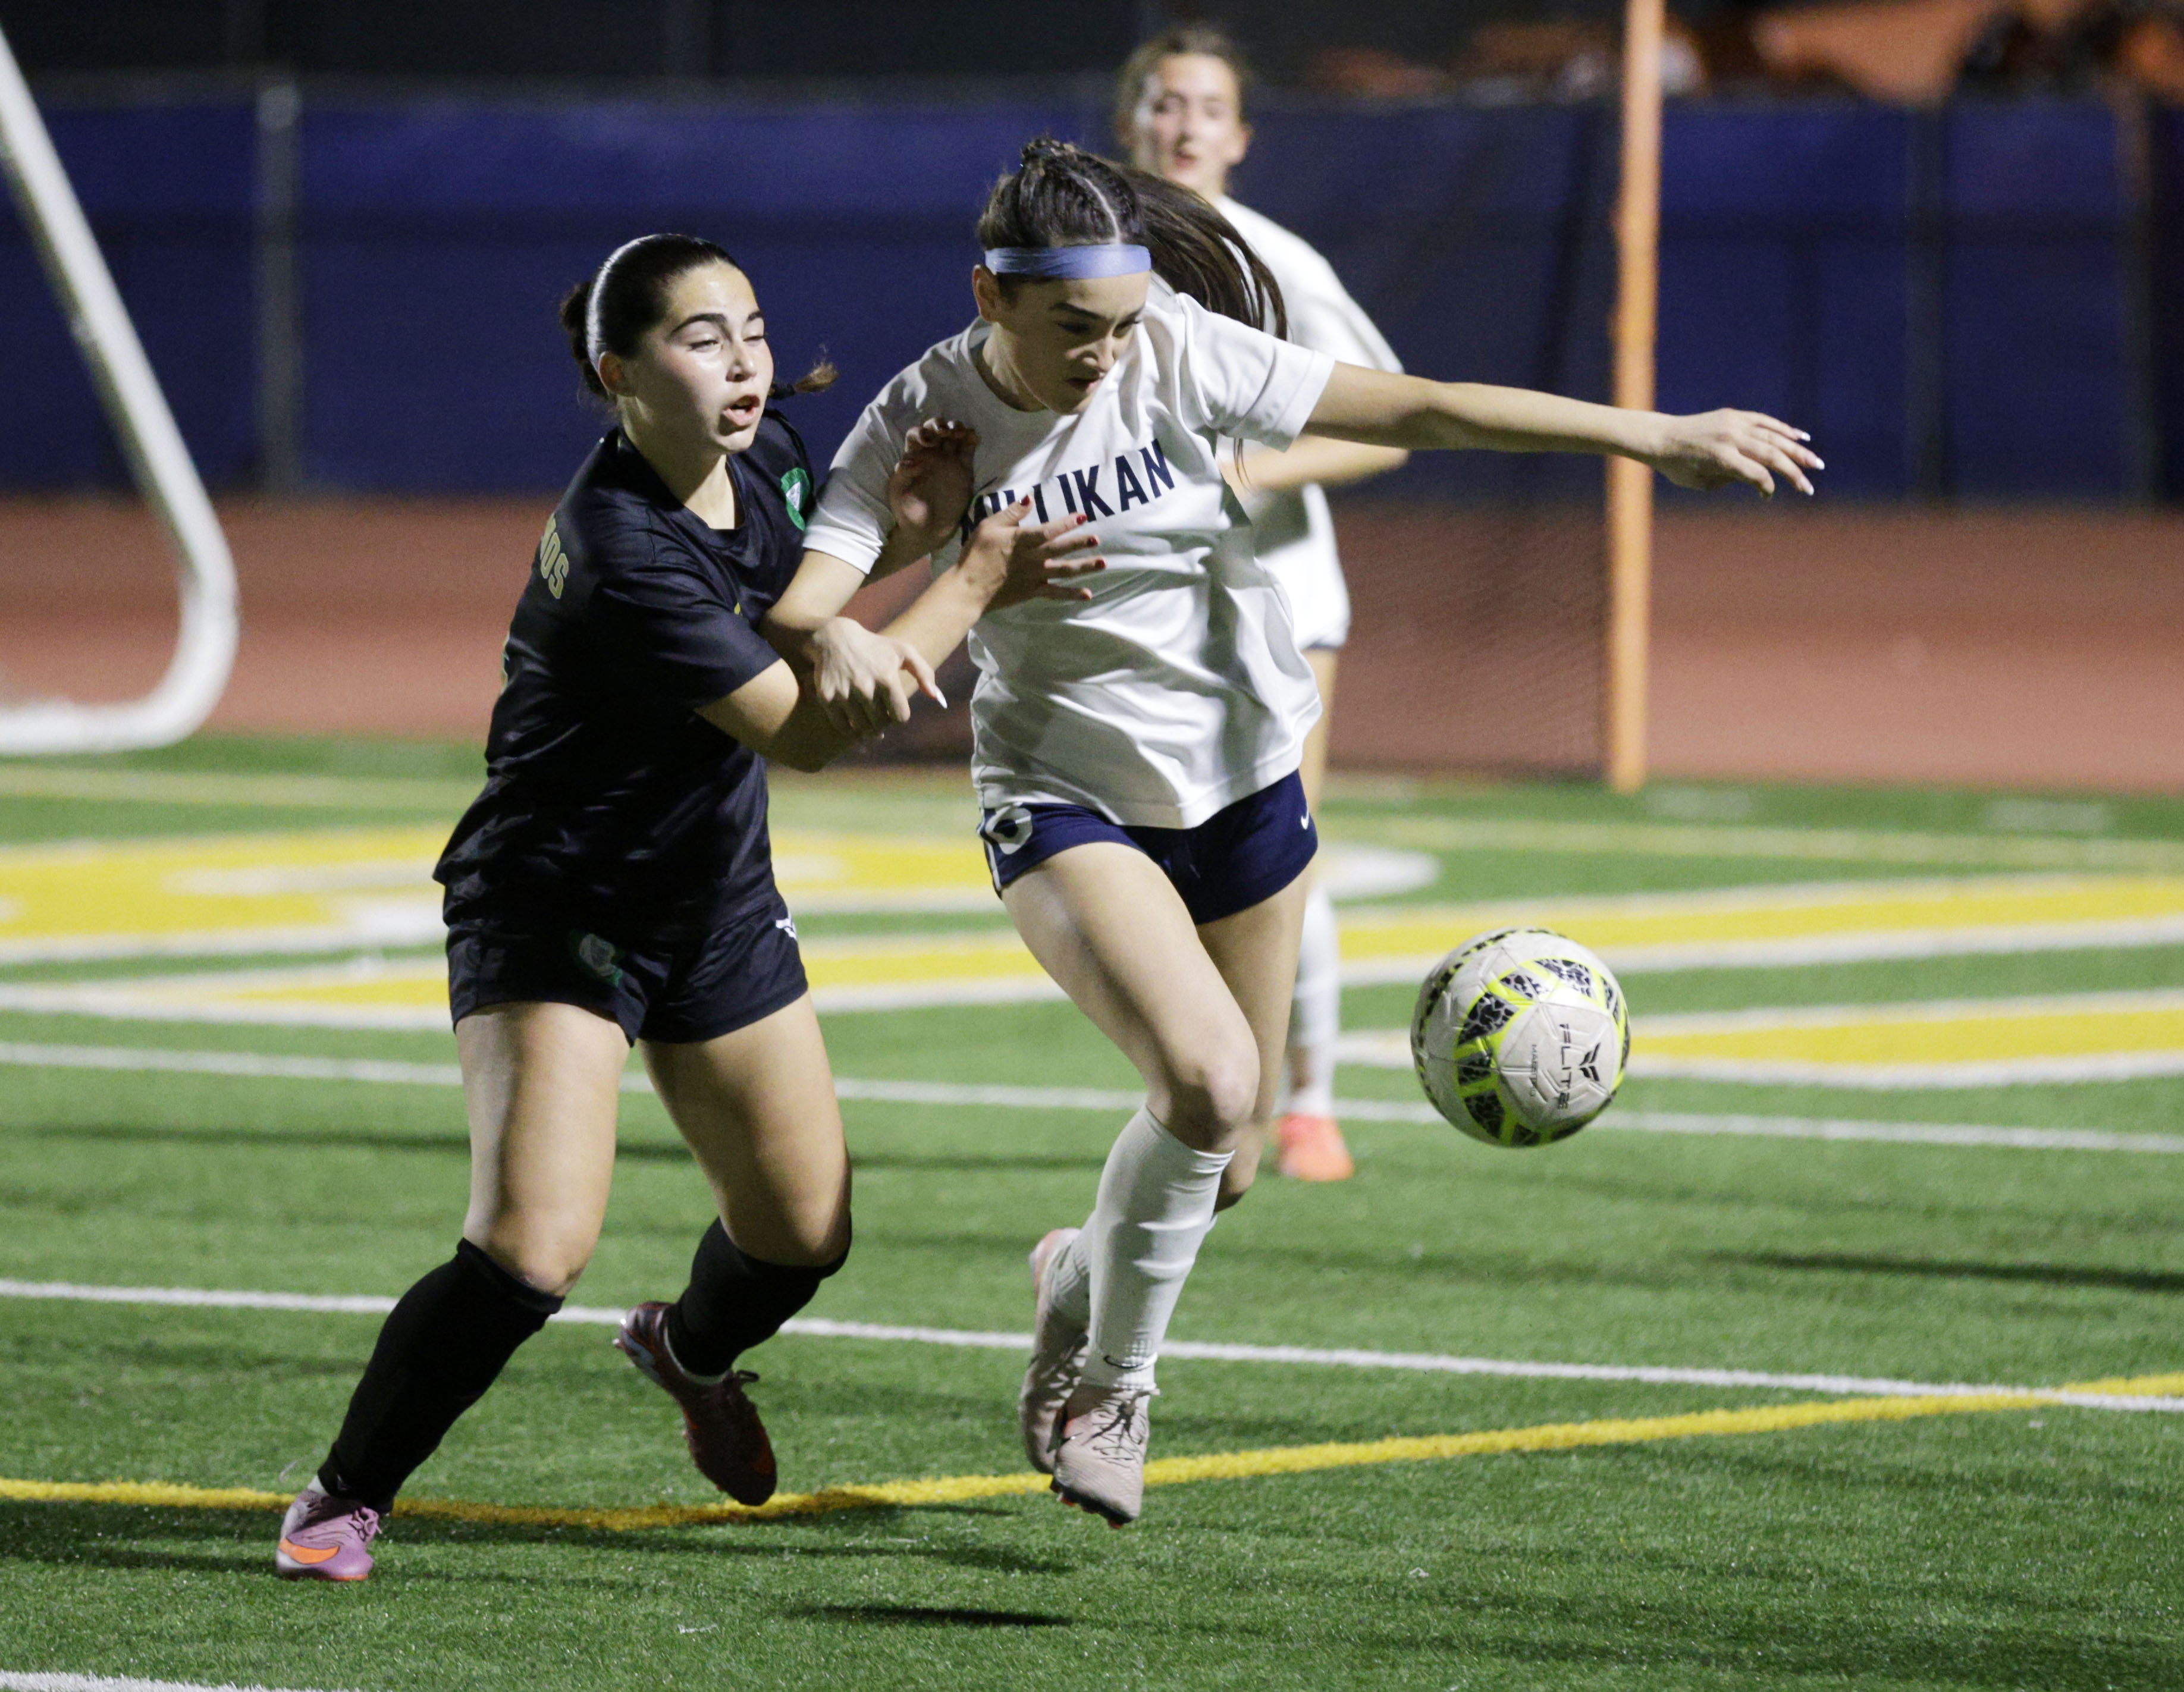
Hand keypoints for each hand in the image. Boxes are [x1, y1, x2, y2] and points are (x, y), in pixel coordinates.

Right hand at [807, 616, 942, 735]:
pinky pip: (842, 726)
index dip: (899, 716)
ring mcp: (844, 693)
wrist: (834, 638)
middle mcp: (865, 687)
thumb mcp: (903, 651)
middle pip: (881, 724)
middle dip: (883, 721)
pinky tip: (853, 720)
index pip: (900, 717)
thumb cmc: (875, 647)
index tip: (895, 709)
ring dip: (867, 727)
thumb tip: (938, 699)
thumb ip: (924, 673)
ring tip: (868, 718)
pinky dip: (849, 729)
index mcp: (887, 678)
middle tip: (879, 712)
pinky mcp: (827, 698)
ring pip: (862, 728)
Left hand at [885, 419, 978, 557]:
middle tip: (945, 432)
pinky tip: (972, 437)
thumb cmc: (907, 510)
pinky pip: (968, 449)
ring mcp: (948, 460)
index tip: (927, 440)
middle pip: (935, 429)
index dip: (921, 431)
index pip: (916, 434)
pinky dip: (971, 438)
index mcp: (913, 456)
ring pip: (953, 434)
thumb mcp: (897, 491)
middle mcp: (931, 454)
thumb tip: (915, 460)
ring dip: (956, 427)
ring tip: (959, 432)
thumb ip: (903, 473)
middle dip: (940, 424)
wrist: (927, 529)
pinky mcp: (963, 469)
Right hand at [955, 499, 1106, 611]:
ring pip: (1064, 571)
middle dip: (1080, 543)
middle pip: (1061, 549)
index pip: (1048, 530)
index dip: (1066, 523)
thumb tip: (1030, 499)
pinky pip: (1056, 593)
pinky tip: (1088, 594)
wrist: (968, 588)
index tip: (1082, 515)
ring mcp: (1034, 577)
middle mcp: (1032, 559)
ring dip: (1085, 567)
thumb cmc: (976, 554)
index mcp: (1021, 541)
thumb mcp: (988, 527)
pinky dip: (1072, 594)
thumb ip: (1011, 514)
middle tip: (1097, 539)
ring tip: (1103, 563)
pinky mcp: (1032, 592)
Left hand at [1644, 410, 1821, 497]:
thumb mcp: (1701, 482)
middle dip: (1793, 471)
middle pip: (1771, 454)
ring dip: (1797, 450)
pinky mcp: (1735, 415)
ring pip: (1773, 436)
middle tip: (1809, 486)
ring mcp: (1734, 423)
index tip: (1767, 496)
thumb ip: (1731, 480)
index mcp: (1721, 457)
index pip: (1756, 473)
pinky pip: (1764, 421)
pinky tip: (1801, 438)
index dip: (1766, 486)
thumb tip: (1759, 478)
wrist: (1661, 437)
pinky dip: (1783, 429)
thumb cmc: (1677, 467)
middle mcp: (1731, 438)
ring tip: (1815, 462)